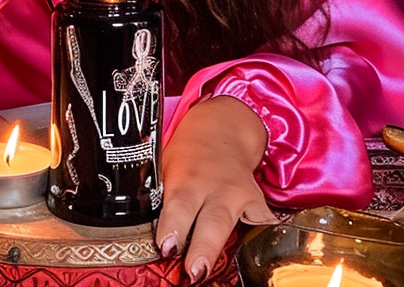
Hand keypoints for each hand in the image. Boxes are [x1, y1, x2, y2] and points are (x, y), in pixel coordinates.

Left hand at [156, 96, 276, 282]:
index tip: (166, 246)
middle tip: (193, 271)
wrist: (221, 131)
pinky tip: (257, 252)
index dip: (173, 226)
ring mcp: (238, 195)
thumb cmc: (186, 157)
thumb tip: (141, 235)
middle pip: (210, 220)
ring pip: (232, 224)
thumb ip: (160, 199)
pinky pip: (262, 222)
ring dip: (221, 249)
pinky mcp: (257, 202)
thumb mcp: (166, 168)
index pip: (179, 204)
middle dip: (202, 247)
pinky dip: (260, 237)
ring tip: (208, 271)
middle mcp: (214, 186)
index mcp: (186, 178)